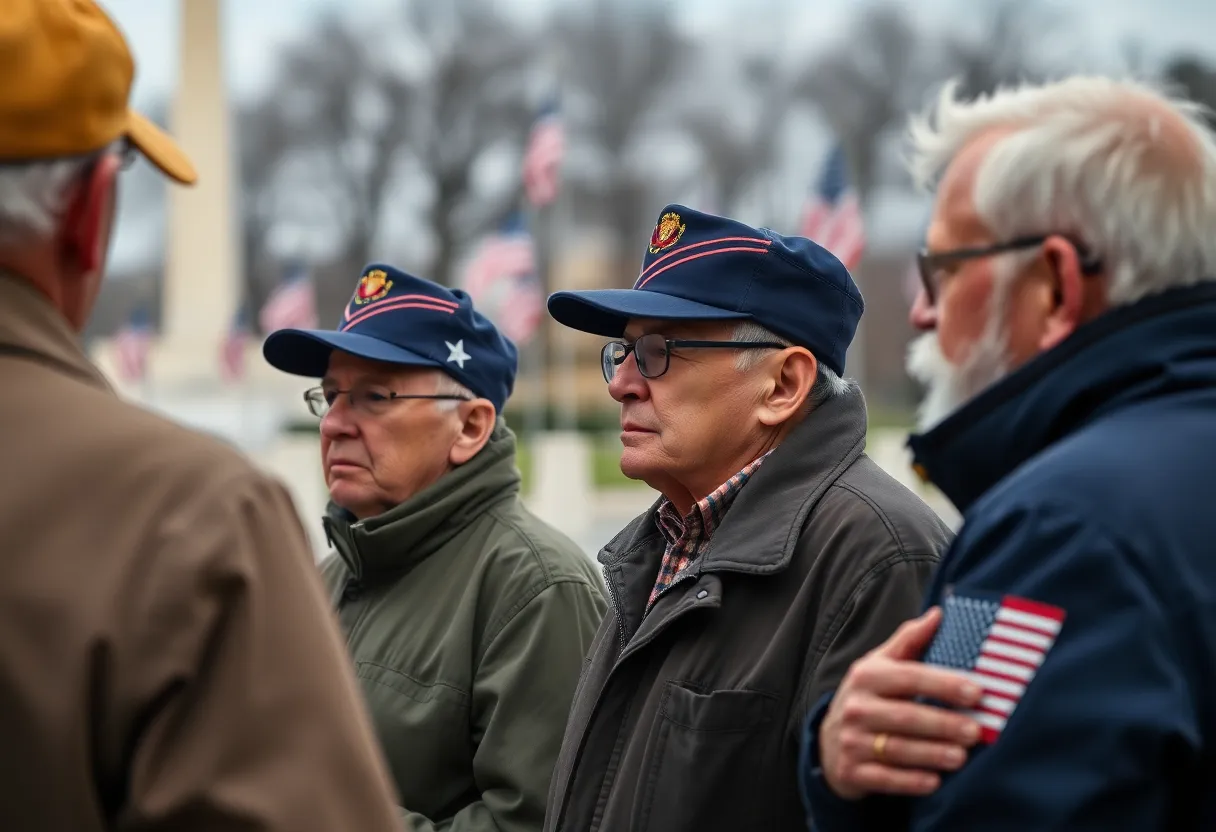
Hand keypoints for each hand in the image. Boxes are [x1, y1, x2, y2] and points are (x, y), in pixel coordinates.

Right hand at [818, 607, 984, 799]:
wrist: (830, 740)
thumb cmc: (868, 697)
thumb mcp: (881, 665)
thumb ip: (909, 641)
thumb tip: (938, 614)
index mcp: (866, 676)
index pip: (908, 677)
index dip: (943, 684)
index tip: (976, 692)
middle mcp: (855, 707)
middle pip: (904, 716)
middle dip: (942, 723)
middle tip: (976, 730)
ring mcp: (851, 741)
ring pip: (896, 749)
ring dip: (932, 754)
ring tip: (962, 756)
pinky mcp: (852, 771)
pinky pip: (884, 779)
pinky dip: (909, 781)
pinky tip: (934, 781)